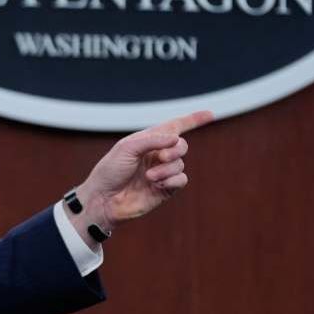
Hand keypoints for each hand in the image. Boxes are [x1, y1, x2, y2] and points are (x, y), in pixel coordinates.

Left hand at [75, 111, 214, 232]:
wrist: (103, 199)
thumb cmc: (110, 171)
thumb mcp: (127, 148)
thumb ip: (152, 140)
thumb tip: (175, 138)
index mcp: (147, 140)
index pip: (174, 127)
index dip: (192, 120)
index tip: (210, 114)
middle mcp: (157, 155)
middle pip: (181, 145)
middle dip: (176, 149)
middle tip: (162, 156)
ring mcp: (162, 172)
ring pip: (180, 163)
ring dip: (166, 168)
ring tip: (149, 177)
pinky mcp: (165, 189)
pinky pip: (181, 179)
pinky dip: (172, 180)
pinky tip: (157, 185)